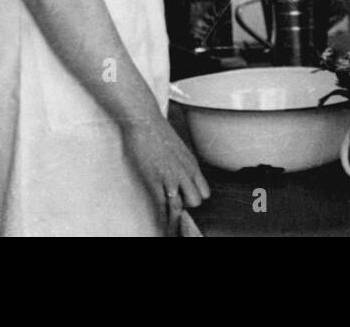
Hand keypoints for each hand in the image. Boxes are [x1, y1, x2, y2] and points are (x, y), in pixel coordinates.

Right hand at [121, 117, 211, 234]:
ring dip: (173, 218)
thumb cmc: (157, 132)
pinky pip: (161, 206)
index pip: (204, 192)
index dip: (194, 199)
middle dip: (186, 207)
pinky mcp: (155, 180)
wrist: (144, 121)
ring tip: (168, 227)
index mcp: (192, 165)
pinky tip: (159, 224)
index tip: (185, 204)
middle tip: (173, 210)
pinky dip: (160, 217)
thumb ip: (181, 163)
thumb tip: (178, 172)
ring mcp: (171, 177)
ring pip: (180, 207)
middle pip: (196, 202)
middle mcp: (185, 172)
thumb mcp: (177, 148)